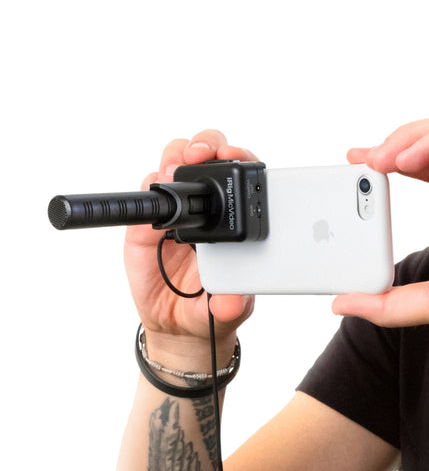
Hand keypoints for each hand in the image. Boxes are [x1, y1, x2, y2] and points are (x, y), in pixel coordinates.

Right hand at [124, 129, 255, 359]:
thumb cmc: (213, 307)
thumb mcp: (231, 309)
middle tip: (203, 153)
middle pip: (207, 156)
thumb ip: (233, 303)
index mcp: (236, 218)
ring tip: (177, 167)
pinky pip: (147, 195)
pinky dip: (151, 185)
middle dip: (207, 144)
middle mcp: (207, 207)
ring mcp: (175, 211)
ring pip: (174, 164)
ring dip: (176, 156)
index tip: (236, 158)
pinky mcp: (146, 224)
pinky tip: (158, 189)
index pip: (241, 176)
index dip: (240, 159)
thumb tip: (234, 300)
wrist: (180, 326)